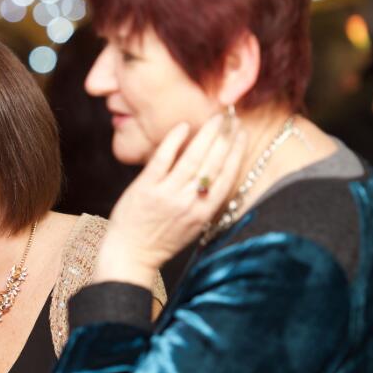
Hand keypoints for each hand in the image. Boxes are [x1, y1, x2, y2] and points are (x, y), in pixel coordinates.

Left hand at [95, 113, 245, 286]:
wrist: (130, 254)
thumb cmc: (162, 240)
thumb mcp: (193, 226)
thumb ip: (206, 203)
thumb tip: (219, 174)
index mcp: (204, 213)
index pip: (227, 177)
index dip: (237, 153)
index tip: (242, 135)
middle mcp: (189, 203)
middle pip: (214, 163)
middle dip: (225, 138)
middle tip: (231, 119)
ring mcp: (167, 194)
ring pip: (193, 158)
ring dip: (207, 135)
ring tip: (215, 119)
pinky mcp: (146, 188)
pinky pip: (163, 159)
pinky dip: (174, 140)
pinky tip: (183, 127)